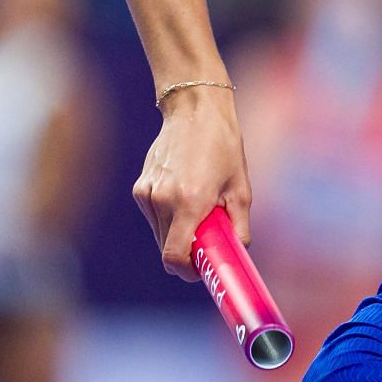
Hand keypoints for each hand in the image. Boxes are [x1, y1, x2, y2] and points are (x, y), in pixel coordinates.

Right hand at [131, 89, 252, 281]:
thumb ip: (238, 227)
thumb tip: (236, 255)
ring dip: (178, 233)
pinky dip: (169, 217)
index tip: (203, 268)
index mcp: (189, 202)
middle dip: (188, 252)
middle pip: (167, 249)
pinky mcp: (139, 188)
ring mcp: (147, 194)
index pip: (174, 257)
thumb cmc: (224, 148)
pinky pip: (154, 217)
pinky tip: (185, 193)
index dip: (188, 271)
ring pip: (159, 234)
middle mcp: (162, 200)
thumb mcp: (242, 189)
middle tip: (209, 239)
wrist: (195, 111)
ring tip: (200, 207)